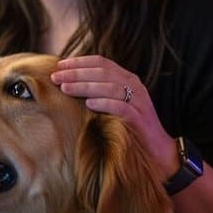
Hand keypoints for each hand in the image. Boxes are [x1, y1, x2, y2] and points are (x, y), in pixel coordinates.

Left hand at [50, 55, 178, 175]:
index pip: (102, 62)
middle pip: (103, 72)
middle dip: (76, 73)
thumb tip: (68, 84)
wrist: (157, 150)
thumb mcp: (114, 104)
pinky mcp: (141, 118)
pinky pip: (122, 107)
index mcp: (127, 78)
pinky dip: (104, 103)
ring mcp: (139, 101)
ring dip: (85, 86)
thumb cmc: (129, 126)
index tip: (59, 65)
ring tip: (65, 88)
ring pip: (111, 87)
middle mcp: (135, 86)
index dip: (79, 62)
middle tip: (55, 77)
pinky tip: (89, 104)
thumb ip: (98, 92)